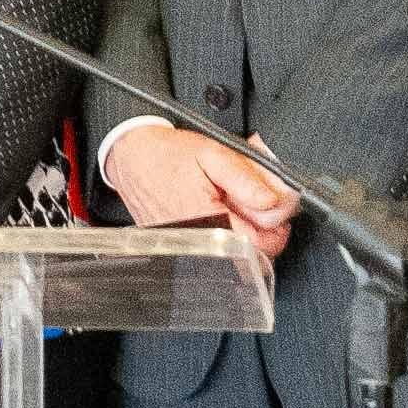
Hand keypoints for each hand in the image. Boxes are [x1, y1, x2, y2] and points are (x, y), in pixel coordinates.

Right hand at [103, 126, 298, 256]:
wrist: (131, 156)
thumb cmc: (167, 154)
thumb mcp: (214, 154)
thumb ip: (247, 179)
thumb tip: (274, 202)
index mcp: (208, 218)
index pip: (261, 247)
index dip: (276, 227)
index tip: (276, 210)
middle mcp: (197, 239)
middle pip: (249, 253)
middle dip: (260, 228)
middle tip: (255, 201)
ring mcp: (187, 246)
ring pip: (233, 251)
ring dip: (242, 229)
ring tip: (233, 204)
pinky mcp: (180, 246)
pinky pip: (213, 247)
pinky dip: (223, 230)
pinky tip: (216, 209)